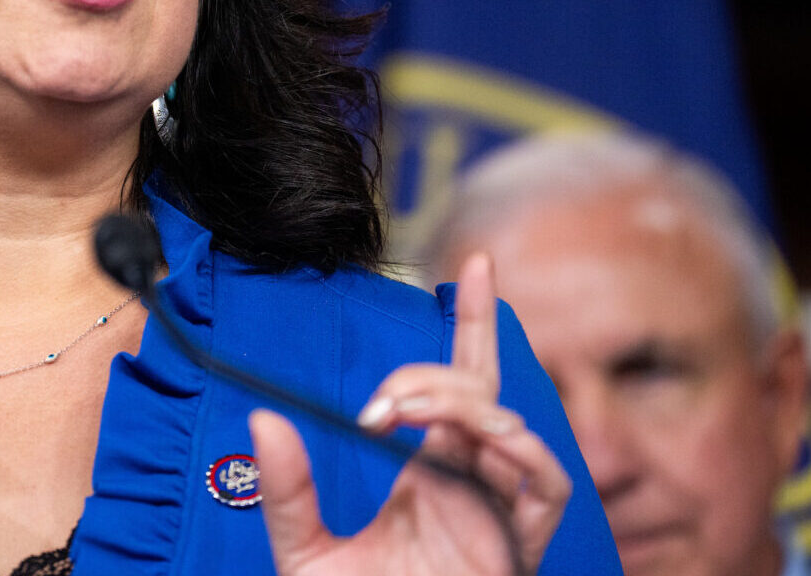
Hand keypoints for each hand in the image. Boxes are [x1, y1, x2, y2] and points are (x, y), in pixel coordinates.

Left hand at [249, 253, 571, 574]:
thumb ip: (288, 491)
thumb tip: (262, 421)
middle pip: (486, 393)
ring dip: (463, 407)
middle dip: (441, 371)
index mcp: (430, 472)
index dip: (474, 322)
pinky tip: (473, 443)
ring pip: (512, 426)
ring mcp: (501, 512)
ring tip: (403, 416)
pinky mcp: (524, 546)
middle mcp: (472, 483)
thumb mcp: (304, 554)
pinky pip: (548, 482)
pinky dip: (519, 450)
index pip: (457, 384)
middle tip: (382, 403)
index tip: (476, 264)